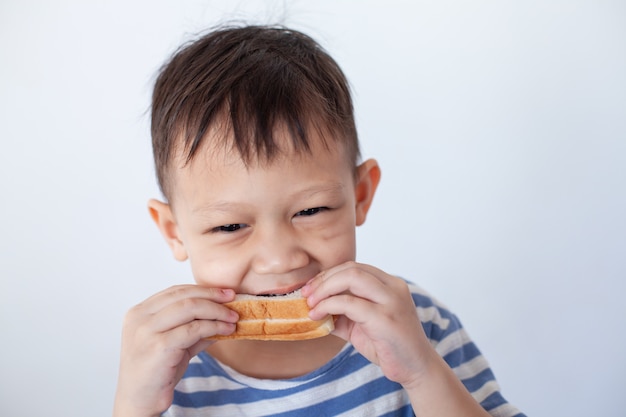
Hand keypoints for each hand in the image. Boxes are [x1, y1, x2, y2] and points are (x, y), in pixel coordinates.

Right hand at [113, 285, 237, 416]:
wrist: (139, 401)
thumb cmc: (156, 372)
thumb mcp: (175, 343)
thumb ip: (193, 327)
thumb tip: (223, 314)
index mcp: (139, 312)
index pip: (176, 291)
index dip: (203, 289)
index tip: (224, 292)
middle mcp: (139, 318)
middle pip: (183, 296)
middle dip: (212, 296)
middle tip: (232, 299)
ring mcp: (146, 331)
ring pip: (190, 308)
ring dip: (216, 311)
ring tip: (233, 317)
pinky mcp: (159, 346)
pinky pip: (193, 329)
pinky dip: (214, 327)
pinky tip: (226, 330)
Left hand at [302, 262, 431, 386]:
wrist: (416, 368)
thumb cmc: (390, 346)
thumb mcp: (362, 325)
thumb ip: (342, 313)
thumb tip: (312, 308)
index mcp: (390, 284)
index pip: (355, 267)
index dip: (329, 274)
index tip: (311, 287)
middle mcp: (393, 287)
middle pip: (352, 268)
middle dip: (324, 279)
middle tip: (306, 294)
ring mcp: (391, 301)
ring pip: (351, 277)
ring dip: (324, 289)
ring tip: (310, 304)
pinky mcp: (385, 318)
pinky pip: (349, 303)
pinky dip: (328, 306)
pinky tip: (317, 316)